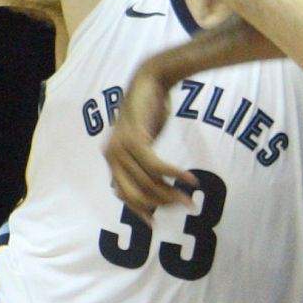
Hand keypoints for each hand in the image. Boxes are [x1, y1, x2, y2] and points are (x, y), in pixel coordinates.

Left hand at [104, 63, 195, 223]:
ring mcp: (121, 148)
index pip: (123, 195)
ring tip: (190, 197)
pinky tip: (189, 179)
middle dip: (161, 205)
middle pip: (136, 194)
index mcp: (112, 158)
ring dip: (172, 193)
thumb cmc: (149, 109)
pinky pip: (156, 167)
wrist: (150, 79)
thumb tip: (152, 185)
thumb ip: (141, 162)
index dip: (139, 211)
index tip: (155, 223)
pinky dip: (174, 175)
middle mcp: (111, 156)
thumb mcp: (143, 139)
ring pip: (148, 183)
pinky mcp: (135, 140)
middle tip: (184, 207)